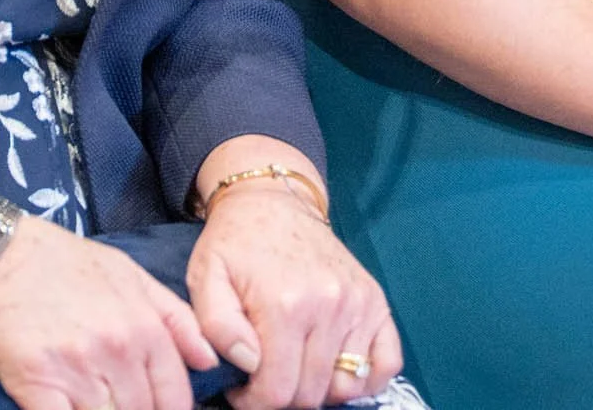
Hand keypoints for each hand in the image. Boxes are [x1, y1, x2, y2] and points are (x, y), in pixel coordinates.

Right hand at [0, 215, 218, 409]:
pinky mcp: (37, 383)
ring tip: (91, 403)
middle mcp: (119, 349)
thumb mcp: (130, 276)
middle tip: (118, 404)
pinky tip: (66, 409)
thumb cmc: (63, 263)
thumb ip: (177, 319)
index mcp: (145, 326)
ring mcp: (78, 368)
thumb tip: (210, 361)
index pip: (174, 397)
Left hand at [189, 183, 398, 409]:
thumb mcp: (206, 278)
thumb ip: (217, 327)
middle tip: (264, 376)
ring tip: (295, 368)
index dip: (253, 402)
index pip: (277, 392)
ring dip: (319, 388)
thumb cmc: (236, 244)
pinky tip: (334, 368)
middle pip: (311, 394)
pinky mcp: (377, 302)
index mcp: (285, 306)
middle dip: (282, 396)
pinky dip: (364, 379)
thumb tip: (249, 364)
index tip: (241, 387)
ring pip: (346, 387)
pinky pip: (387, 365)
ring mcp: (359, 305)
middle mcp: (329, 307)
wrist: (274, 202)